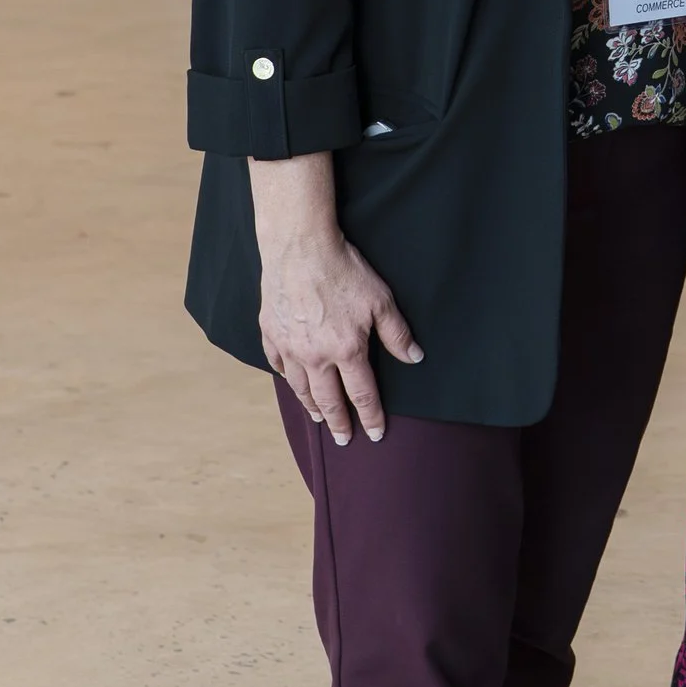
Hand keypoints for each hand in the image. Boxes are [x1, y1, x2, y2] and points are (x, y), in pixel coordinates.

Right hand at [259, 224, 420, 445]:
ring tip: (317, 418)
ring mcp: (290, 346)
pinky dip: (285, 375)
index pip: (362, 395)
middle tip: (343, 439)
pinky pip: (278, 362)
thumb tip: (414, 358)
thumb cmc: (344, 270)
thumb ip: (397, 334)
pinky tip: (290, 378)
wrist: (299, 246)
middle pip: (328, 400)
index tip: (375, 434)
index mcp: (347, 351)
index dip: (371, 417)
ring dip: (311, 406)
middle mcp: (316, 356)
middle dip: (338, 423)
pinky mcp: (271, 332)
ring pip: (300, 387)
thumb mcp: (381, 300)